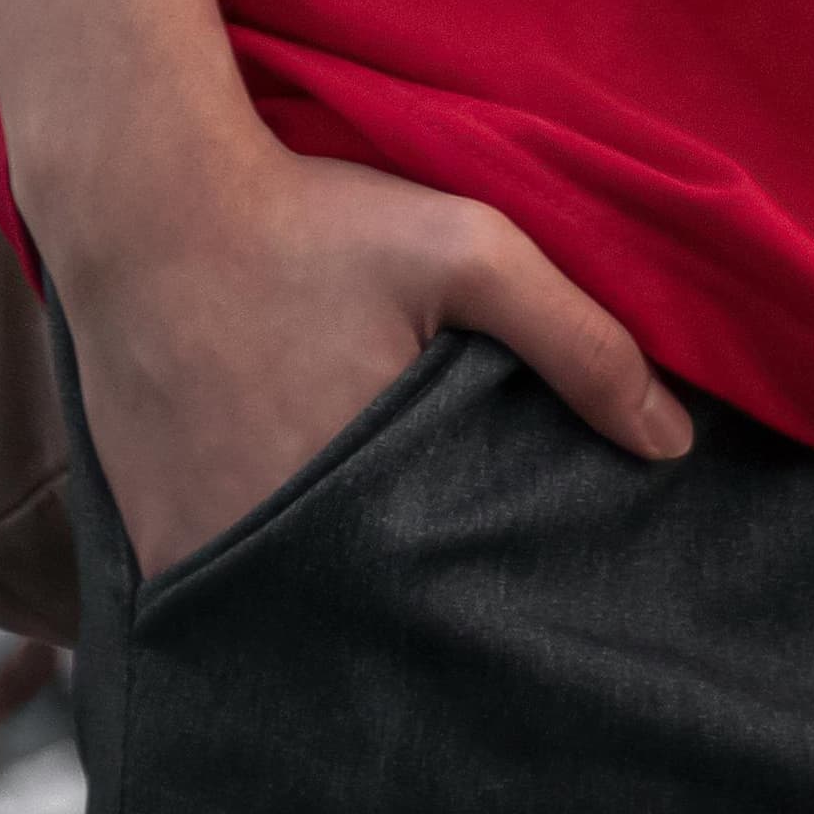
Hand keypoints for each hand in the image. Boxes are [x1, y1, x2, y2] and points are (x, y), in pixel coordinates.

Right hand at [45, 110, 692, 585]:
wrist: (142, 194)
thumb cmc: (308, 220)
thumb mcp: (464, 249)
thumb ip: (575, 340)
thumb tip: (672, 445)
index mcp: (355, 509)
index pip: (442, 606)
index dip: (479, 597)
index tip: (506, 580)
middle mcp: (265, 559)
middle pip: (363, 619)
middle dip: (406, 607)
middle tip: (435, 557)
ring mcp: (193, 559)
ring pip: (287, 614)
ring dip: (326, 591)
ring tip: (364, 549)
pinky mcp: (146, 542)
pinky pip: (218, 590)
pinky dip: (255, 571)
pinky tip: (283, 519)